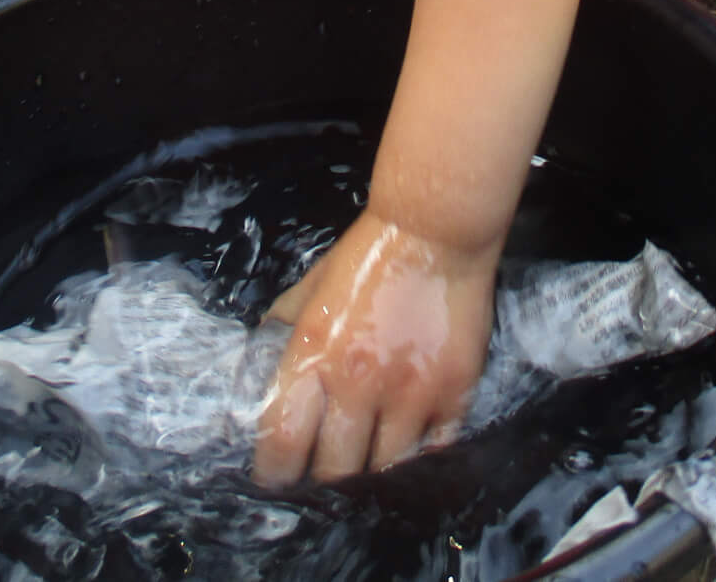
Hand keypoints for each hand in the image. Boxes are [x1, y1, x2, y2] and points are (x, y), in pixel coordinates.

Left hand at [252, 209, 497, 485]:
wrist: (436, 232)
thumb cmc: (366, 257)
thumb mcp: (311, 289)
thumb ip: (284, 331)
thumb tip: (262, 370)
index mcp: (313, 354)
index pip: (283, 442)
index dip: (275, 474)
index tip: (277, 480)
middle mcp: (358, 381)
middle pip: (335, 471)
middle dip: (324, 483)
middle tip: (324, 480)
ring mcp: (410, 392)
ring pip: (384, 470)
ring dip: (372, 475)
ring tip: (366, 472)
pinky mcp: (453, 393)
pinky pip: (433, 451)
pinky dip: (419, 460)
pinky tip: (408, 454)